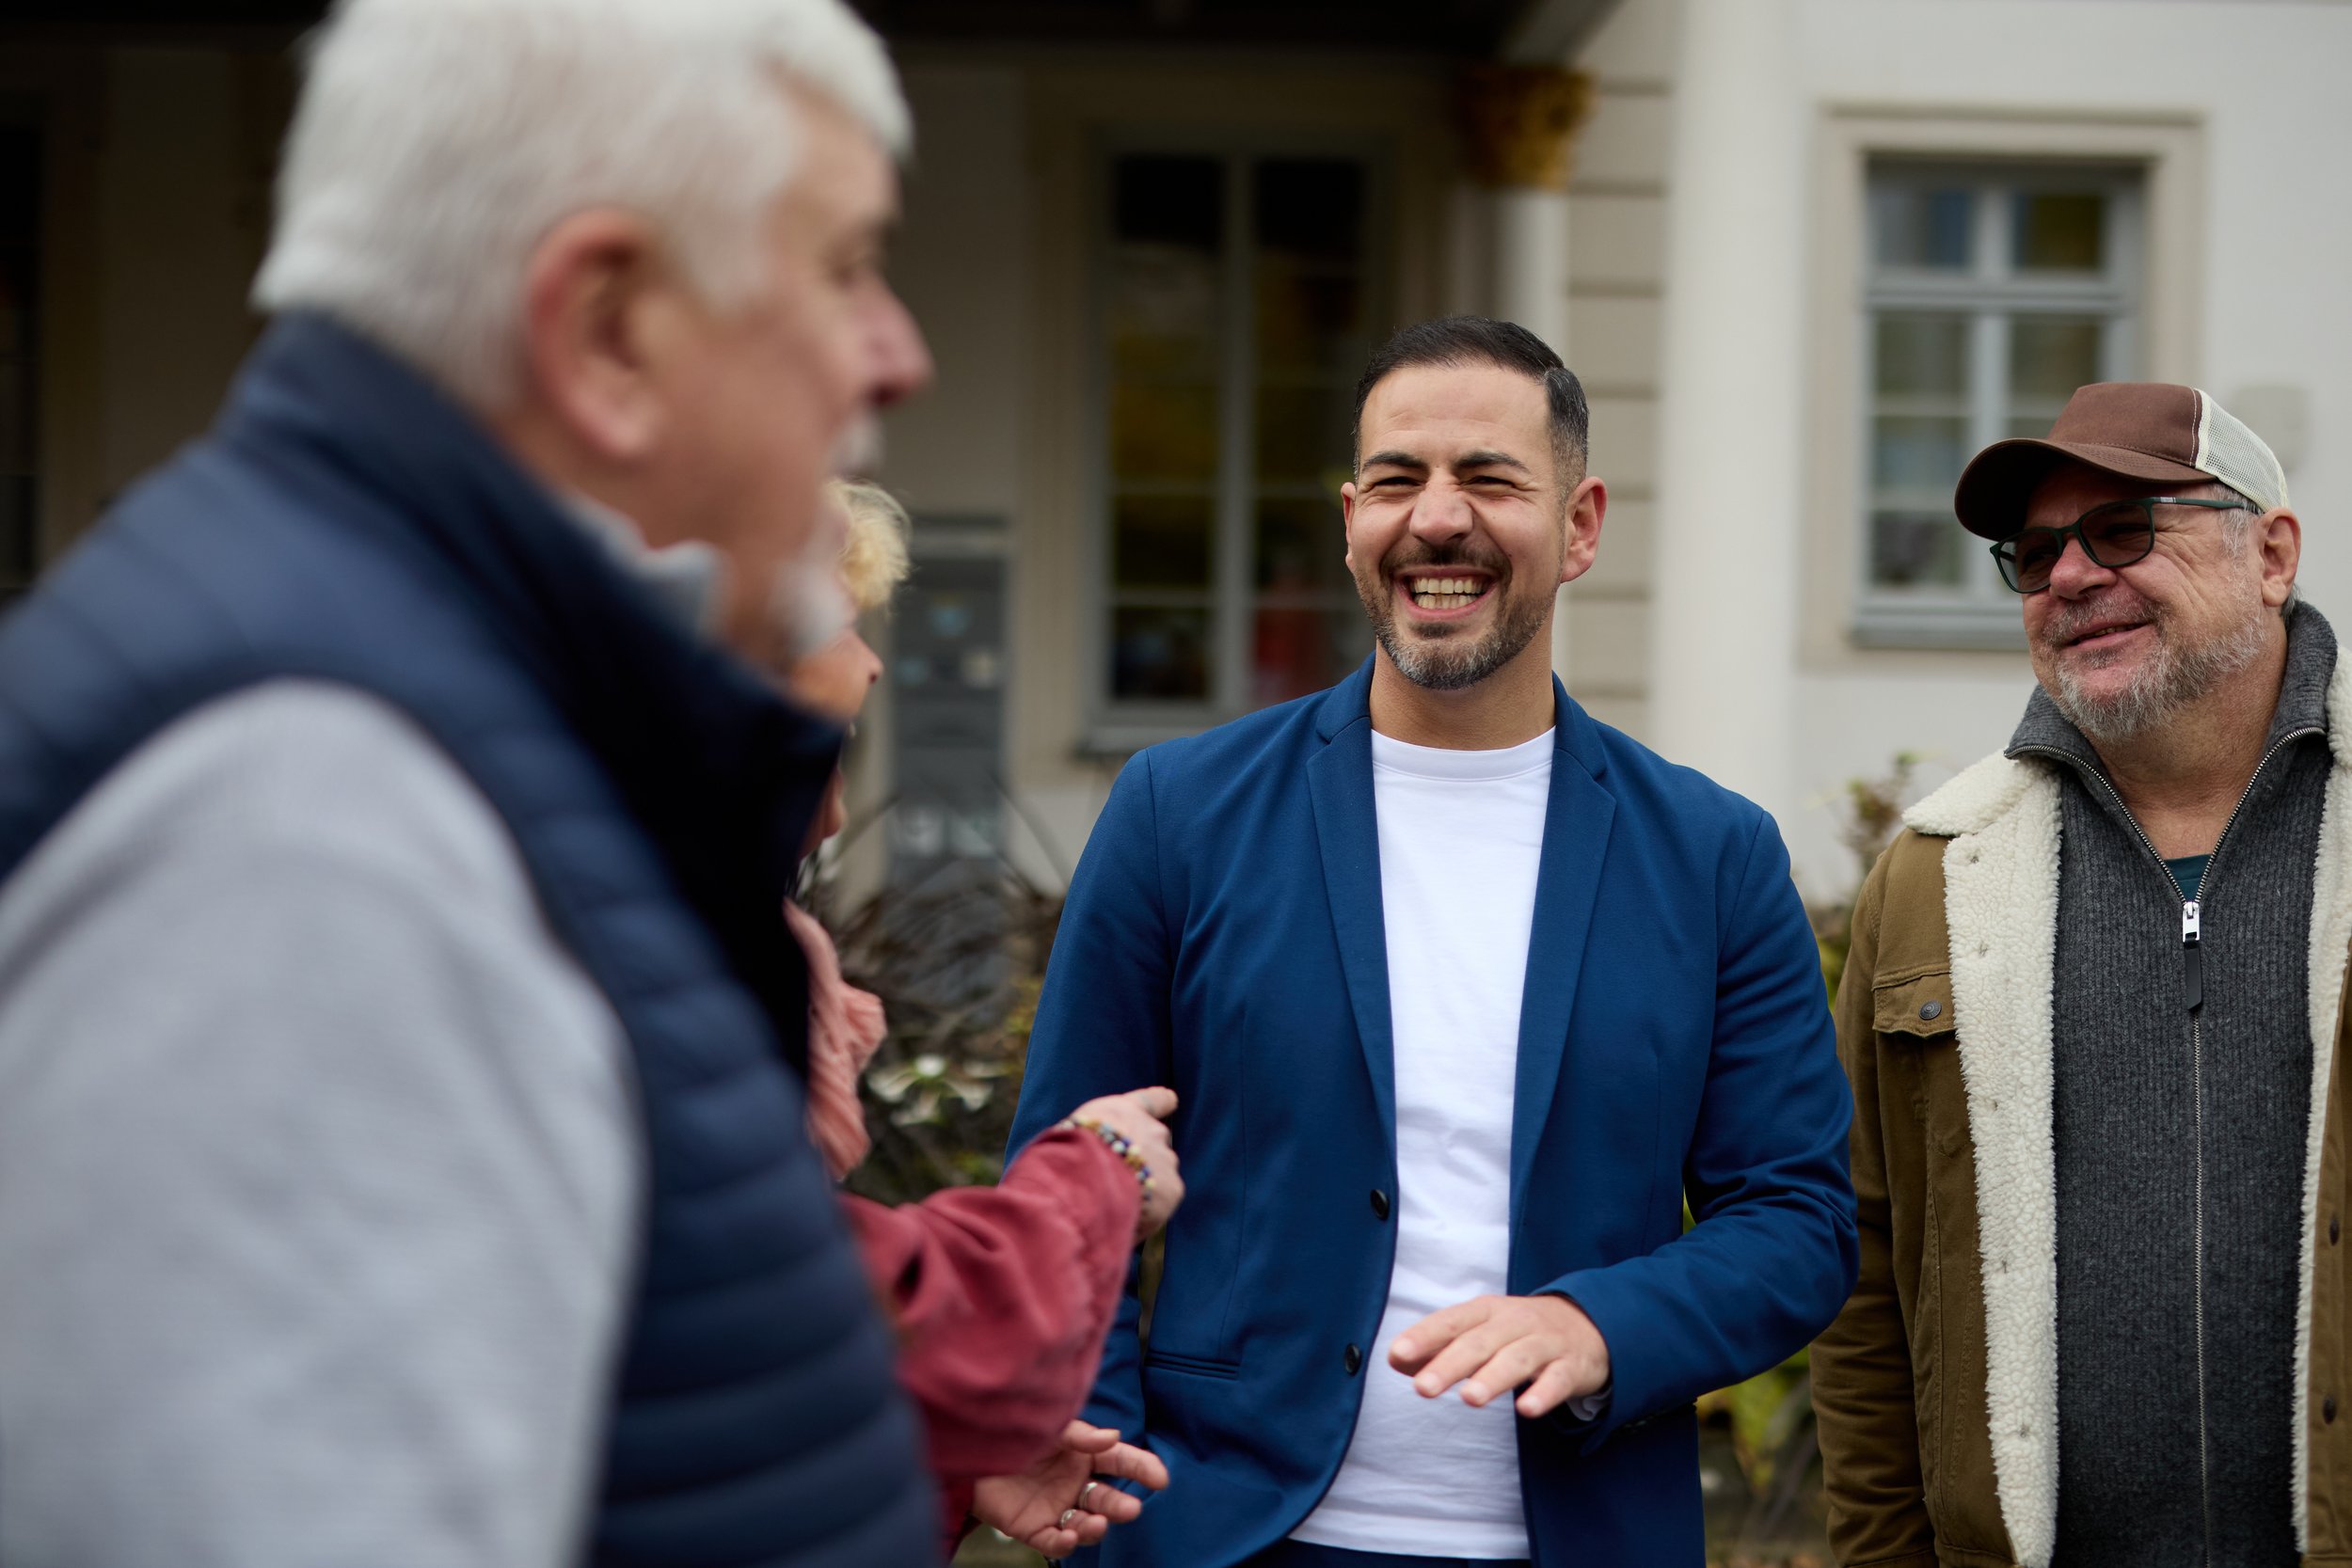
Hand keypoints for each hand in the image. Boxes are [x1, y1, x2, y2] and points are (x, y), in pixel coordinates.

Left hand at [971, 1419, 1167, 1558]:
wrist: (968, 1453)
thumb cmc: (1014, 1433)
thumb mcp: (1051, 1429)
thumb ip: (1080, 1435)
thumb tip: (1114, 1437)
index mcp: (1083, 1455)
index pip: (1119, 1461)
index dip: (1141, 1468)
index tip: (1161, 1478)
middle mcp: (1073, 1483)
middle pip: (1107, 1498)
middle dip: (1122, 1505)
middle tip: (1131, 1508)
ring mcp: (1055, 1507)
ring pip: (1086, 1523)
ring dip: (1096, 1527)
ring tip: (1096, 1524)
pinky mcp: (1033, 1528)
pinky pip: (1054, 1542)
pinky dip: (1064, 1543)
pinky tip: (1069, 1536)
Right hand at [1066, 1086, 1183, 1236]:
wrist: (1083, 1178)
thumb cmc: (1065, 1157)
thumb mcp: (1072, 1137)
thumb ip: (1091, 1142)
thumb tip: (1092, 1159)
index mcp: (1121, 1111)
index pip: (1150, 1100)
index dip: (1161, 1101)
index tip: (1172, 1100)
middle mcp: (1149, 1129)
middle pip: (1156, 1142)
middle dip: (1145, 1160)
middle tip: (1120, 1181)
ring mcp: (1165, 1159)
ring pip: (1161, 1176)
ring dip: (1146, 1189)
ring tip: (1116, 1209)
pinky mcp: (1172, 1189)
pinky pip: (1160, 1206)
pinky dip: (1146, 1216)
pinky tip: (1123, 1225)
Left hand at [1388, 1293, 1608, 1417]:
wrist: (1589, 1324)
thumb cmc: (1518, 1332)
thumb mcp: (1479, 1331)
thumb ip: (1438, 1346)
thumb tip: (1395, 1360)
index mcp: (1485, 1312)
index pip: (1450, 1321)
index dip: (1424, 1337)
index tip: (1397, 1354)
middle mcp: (1514, 1322)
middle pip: (1479, 1342)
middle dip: (1450, 1364)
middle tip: (1423, 1388)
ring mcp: (1545, 1343)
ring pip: (1517, 1359)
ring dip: (1493, 1377)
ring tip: (1469, 1399)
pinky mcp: (1571, 1366)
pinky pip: (1558, 1380)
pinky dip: (1543, 1394)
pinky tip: (1527, 1409)